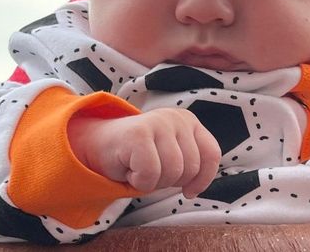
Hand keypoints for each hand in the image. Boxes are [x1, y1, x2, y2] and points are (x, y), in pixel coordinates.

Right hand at [68, 107, 220, 197]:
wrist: (98, 145)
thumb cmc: (139, 156)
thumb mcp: (172, 155)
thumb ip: (191, 164)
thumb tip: (196, 188)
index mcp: (190, 122)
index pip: (211, 154)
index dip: (203, 179)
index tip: (188, 191)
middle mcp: (177, 118)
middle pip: (190, 169)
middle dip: (170, 181)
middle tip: (151, 172)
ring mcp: (158, 122)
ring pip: (172, 173)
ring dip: (153, 182)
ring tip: (140, 168)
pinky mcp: (139, 133)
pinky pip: (150, 174)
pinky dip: (138, 181)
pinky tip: (130, 169)